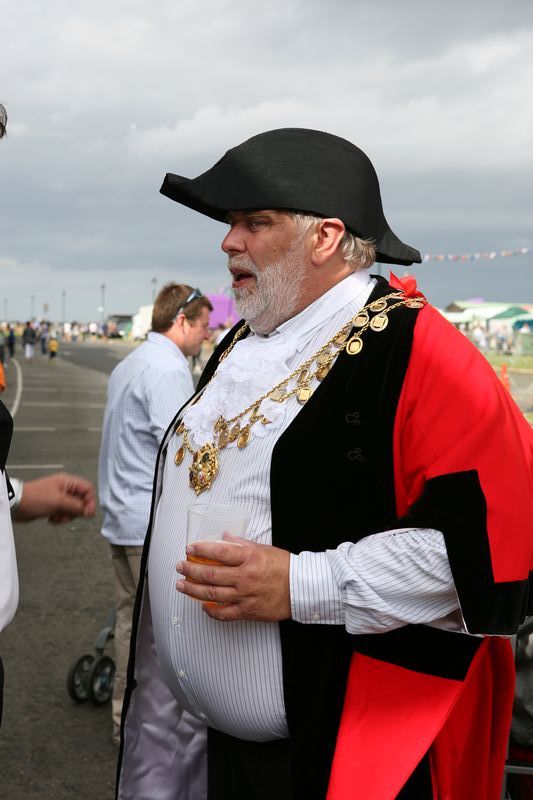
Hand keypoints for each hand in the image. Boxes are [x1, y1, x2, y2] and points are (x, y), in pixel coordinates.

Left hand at [14, 472, 95, 523]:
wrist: (17, 504)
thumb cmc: (34, 498)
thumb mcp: (59, 502)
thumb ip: (76, 506)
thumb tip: (88, 511)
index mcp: (68, 482)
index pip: (87, 490)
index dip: (90, 502)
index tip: (87, 513)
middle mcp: (65, 489)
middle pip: (81, 501)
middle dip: (75, 511)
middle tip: (67, 515)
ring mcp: (59, 497)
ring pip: (72, 509)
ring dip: (66, 516)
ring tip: (57, 517)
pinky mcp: (53, 505)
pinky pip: (63, 513)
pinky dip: (59, 518)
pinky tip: (52, 518)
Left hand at [175, 534, 290, 621]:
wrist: (302, 589)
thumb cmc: (285, 567)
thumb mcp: (264, 549)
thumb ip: (242, 544)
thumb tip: (225, 537)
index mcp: (249, 558)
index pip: (219, 552)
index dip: (201, 550)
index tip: (190, 549)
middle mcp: (245, 577)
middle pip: (211, 574)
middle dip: (191, 570)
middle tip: (180, 566)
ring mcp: (245, 596)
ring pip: (212, 594)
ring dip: (193, 590)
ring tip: (182, 585)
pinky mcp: (248, 611)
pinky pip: (224, 613)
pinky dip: (211, 611)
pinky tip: (203, 606)